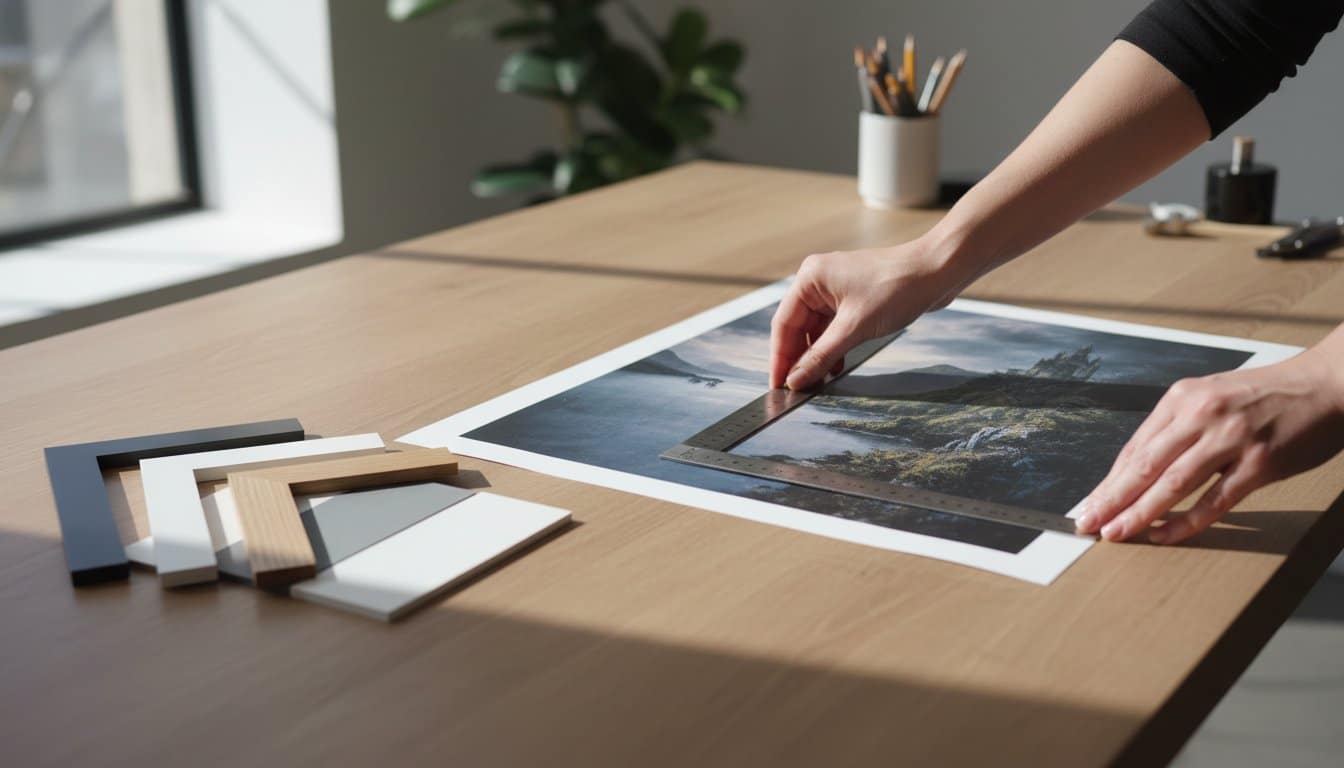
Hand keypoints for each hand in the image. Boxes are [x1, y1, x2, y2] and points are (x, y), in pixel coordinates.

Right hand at [770, 238, 967, 389]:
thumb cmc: (897, 288)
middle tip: (795, 388)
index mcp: (810, 278)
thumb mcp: (853, 328)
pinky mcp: (853, 299)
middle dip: (798, 358)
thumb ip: (821, 356)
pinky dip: (832, 347)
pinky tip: (835, 367)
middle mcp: (818, 281)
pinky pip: (833, 327)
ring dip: (816, 355)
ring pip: (816, 330)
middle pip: (797, 327)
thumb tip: (795, 379)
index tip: (777, 384)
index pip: (784, 323)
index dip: (780, 357)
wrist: (937, 272)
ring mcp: (836, 289)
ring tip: (814, 383)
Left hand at [1076, 349, 1343, 543]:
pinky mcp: (1260, 462)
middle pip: (1144, 466)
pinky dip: (1187, 521)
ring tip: (1116, 534)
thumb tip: (1138, 470)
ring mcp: (1231, 438)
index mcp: (1183, 398)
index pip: (1135, 447)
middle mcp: (1201, 415)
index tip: (1089, 504)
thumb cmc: (1267, 395)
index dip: (1109, 481)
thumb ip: (1178, 429)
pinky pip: (1215, 500)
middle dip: (1112, 499)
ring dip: (1139, 513)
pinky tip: (1165, 536)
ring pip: (1172, 483)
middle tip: (1088, 525)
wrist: (1327, 384)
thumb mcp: (1212, 398)